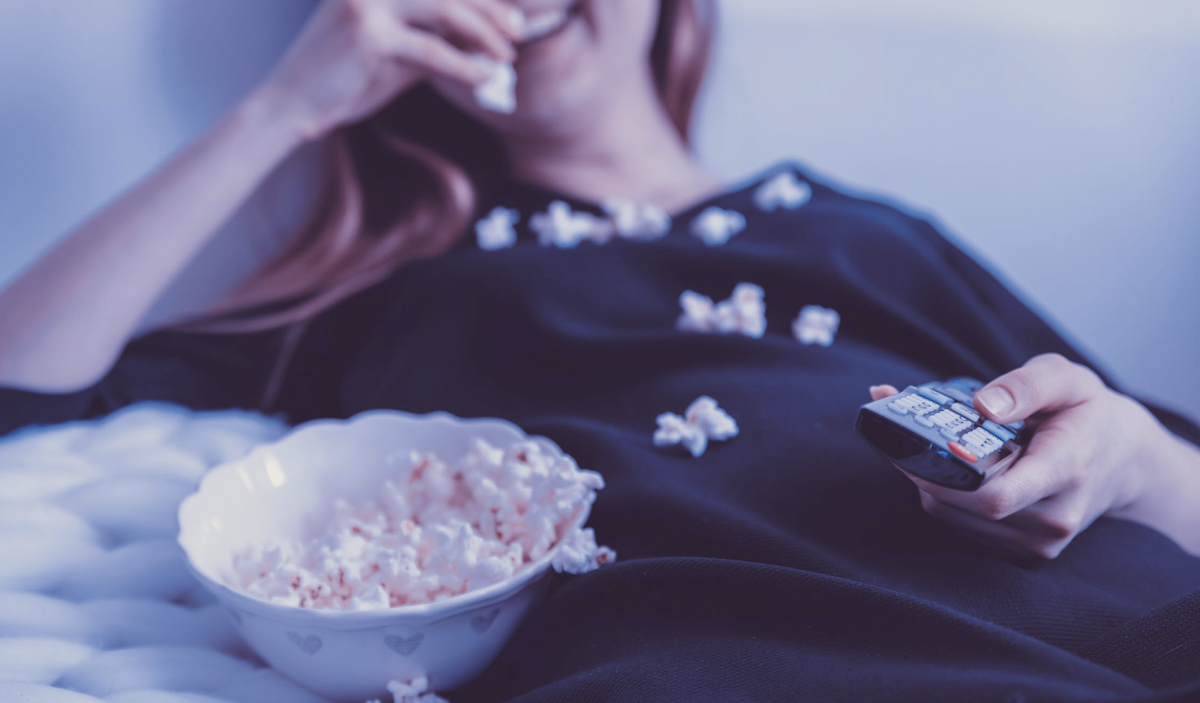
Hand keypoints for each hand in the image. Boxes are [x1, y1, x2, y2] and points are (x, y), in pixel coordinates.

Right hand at [253, 0, 522, 140]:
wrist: (293, 105)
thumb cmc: (344, 80)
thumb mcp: (396, 55)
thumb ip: (432, 40)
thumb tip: (481, 41)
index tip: (513, 14)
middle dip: (490, 9)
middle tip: (519, 31)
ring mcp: (368, 3)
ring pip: (444, 9)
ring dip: (483, 33)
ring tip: (507, 54)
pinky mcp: (368, 35)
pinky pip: (431, 49)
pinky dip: (464, 64)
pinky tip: (486, 76)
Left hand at [871, 353, 1180, 559]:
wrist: (1122, 460)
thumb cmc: (1087, 413)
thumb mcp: (1067, 379)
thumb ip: (1026, 385)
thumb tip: (984, 404)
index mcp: (1067, 471)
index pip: (997, 496)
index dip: (945, 477)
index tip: (915, 446)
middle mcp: (1055, 518)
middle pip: (964, 506)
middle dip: (925, 469)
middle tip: (904, 431)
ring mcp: (1040, 543)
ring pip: (954, 517)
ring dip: (930, 482)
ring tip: (931, 445)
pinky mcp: (1025, 553)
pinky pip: (962, 526)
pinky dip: (945, 496)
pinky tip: (952, 469)